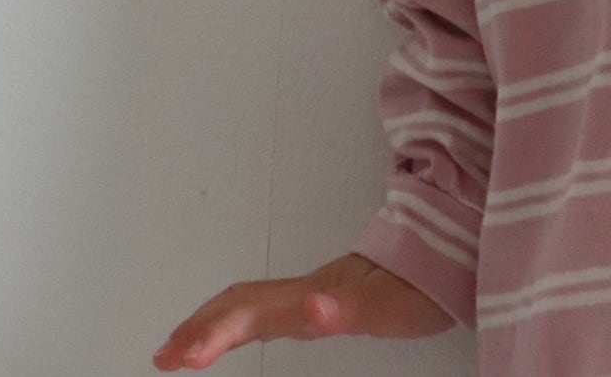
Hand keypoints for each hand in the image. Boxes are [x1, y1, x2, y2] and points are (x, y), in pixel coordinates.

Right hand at [152, 250, 455, 365]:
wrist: (448, 254)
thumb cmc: (418, 286)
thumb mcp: (385, 306)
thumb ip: (346, 308)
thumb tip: (309, 307)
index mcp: (310, 298)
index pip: (250, 315)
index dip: (214, 334)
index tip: (184, 357)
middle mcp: (305, 294)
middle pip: (238, 306)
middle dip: (197, 329)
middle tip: (163, 357)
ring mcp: (311, 295)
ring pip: (247, 304)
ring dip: (208, 323)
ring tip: (179, 346)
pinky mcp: (320, 300)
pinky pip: (264, 309)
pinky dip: (235, 322)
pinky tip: (230, 332)